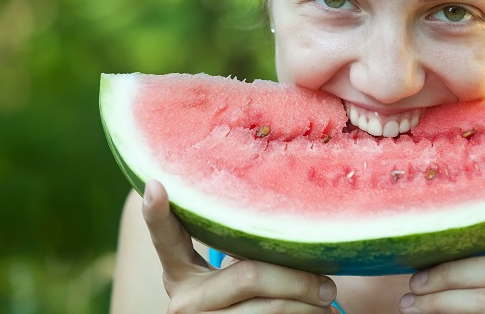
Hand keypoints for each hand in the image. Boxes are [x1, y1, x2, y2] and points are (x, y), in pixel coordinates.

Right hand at [142, 179, 338, 312]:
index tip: (155, 184)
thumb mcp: (226, 278)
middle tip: (330, 284)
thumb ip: (240, 251)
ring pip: (269, 308)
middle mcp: (183, 301)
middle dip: (298, 279)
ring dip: (308, 305)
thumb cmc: (239, 302)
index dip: (156, 213)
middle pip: (250, 275)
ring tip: (328, 301)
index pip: (165, 238)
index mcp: (178, 274)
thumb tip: (294, 227)